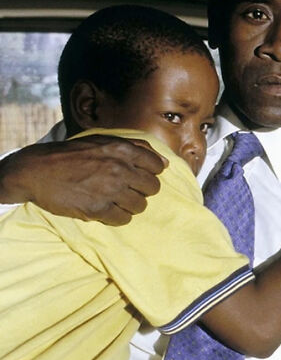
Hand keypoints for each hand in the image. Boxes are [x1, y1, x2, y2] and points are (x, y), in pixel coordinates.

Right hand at [0, 135, 164, 224]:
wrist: (36, 171)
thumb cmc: (72, 155)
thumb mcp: (103, 140)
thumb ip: (136, 147)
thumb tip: (165, 162)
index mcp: (122, 150)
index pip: (157, 166)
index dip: (149, 172)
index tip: (137, 175)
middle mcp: (120, 169)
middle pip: (152, 188)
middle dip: (141, 190)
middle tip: (125, 189)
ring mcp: (110, 190)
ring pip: (141, 205)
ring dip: (130, 204)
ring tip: (115, 200)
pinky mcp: (98, 209)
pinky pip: (124, 219)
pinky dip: (118, 216)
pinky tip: (106, 209)